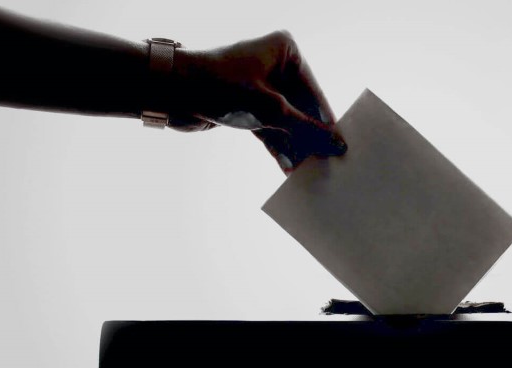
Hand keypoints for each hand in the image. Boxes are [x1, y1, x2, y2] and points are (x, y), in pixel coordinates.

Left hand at [171, 31, 345, 172]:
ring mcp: (261, 87)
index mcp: (286, 51)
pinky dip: (278, 146)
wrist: (170, 92)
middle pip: (302, 108)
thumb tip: (337, 144)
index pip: (315, 92)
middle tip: (327, 163)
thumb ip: (307, 129)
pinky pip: (271, 128)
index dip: (326, 122)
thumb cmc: (221, 87)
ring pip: (287, 121)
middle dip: (311, 137)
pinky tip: (289, 168)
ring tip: (310, 171)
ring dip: (295, 146)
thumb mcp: (271, 111)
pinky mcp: (248, 106)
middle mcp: (275, 65)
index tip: (341, 147)